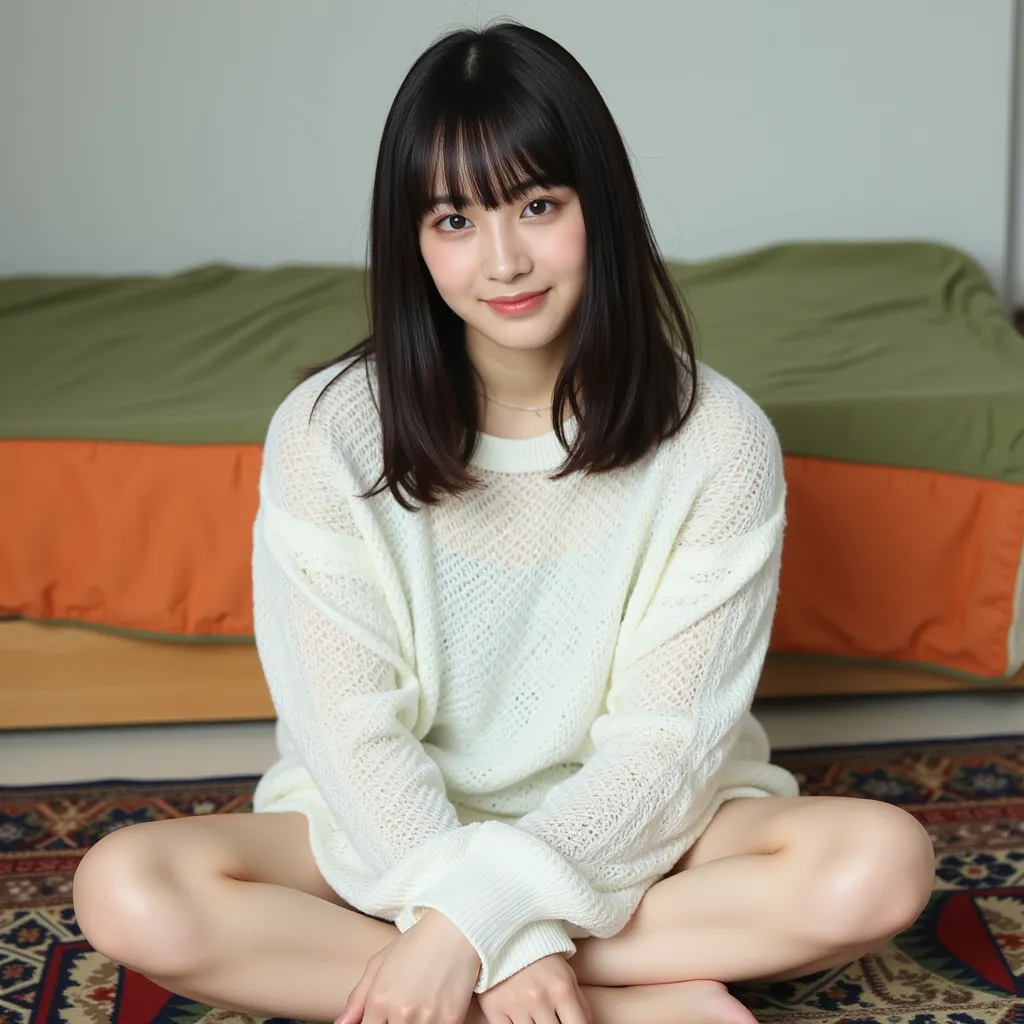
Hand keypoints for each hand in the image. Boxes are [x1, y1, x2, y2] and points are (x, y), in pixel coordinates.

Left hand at [337, 909, 480, 1023]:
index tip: (383, 1019)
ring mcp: (427, 1019)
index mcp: (379, 1000)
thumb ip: (357, 999)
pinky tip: (433, 1013)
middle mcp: (401, 1013)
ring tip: (416, 1010)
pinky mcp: (451, 1021)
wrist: (456, 930)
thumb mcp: (379, 964)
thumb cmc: (416, 945)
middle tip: (400, 1013)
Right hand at [477, 954, 591, 1023]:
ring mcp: (515, 1004)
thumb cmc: (542, 959)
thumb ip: (581, 1006)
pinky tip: (518, 1019)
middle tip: (549, 1016)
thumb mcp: (567, 976)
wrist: (507, 936)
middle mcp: (539, 998)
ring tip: (534, 1016)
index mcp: (561, 988)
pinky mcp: (494, 1008)